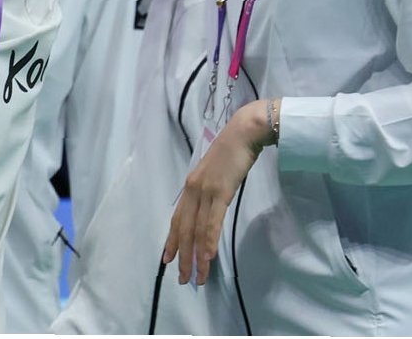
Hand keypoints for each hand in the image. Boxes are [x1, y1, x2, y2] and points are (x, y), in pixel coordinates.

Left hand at [162, 100, 274, 286]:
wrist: (244, 133)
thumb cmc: (233, 153)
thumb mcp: (216, 175)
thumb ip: (210, 191)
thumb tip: (210, 207)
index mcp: (190, 187)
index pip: (177, 219)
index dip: (171, 240)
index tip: (167, 259)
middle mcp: (192, 190)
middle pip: (183, 229)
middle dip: (182, 256)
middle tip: (182, 278)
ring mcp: (205, 191)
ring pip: (196, 230)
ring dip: (196, 256)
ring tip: (197, 276)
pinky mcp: (220, 192)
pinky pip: (212, 222)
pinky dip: (208, 241)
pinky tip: (208, 257)